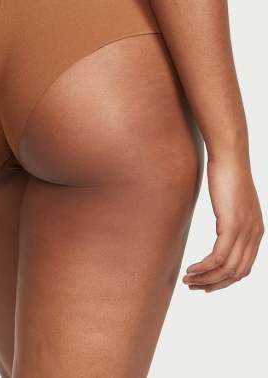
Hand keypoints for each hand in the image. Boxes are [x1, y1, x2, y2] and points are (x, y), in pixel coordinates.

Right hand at [182, 154, 263, 292]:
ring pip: (226, 269)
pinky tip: (191, 268)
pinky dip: (204, 268)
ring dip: (206, 279)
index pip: (244, 267)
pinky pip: (218, 257)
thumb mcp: (233, 201)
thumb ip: (232, 217)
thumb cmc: (228, 174)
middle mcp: (254, 235)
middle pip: (237, 273)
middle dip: (214, 284)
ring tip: (188, 279)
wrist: (230, 157)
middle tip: (194, 286)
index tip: (206, 283)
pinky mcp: (232, 226)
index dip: (225, 280)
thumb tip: (223, 226)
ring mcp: (244, 231)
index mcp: (256, 231)